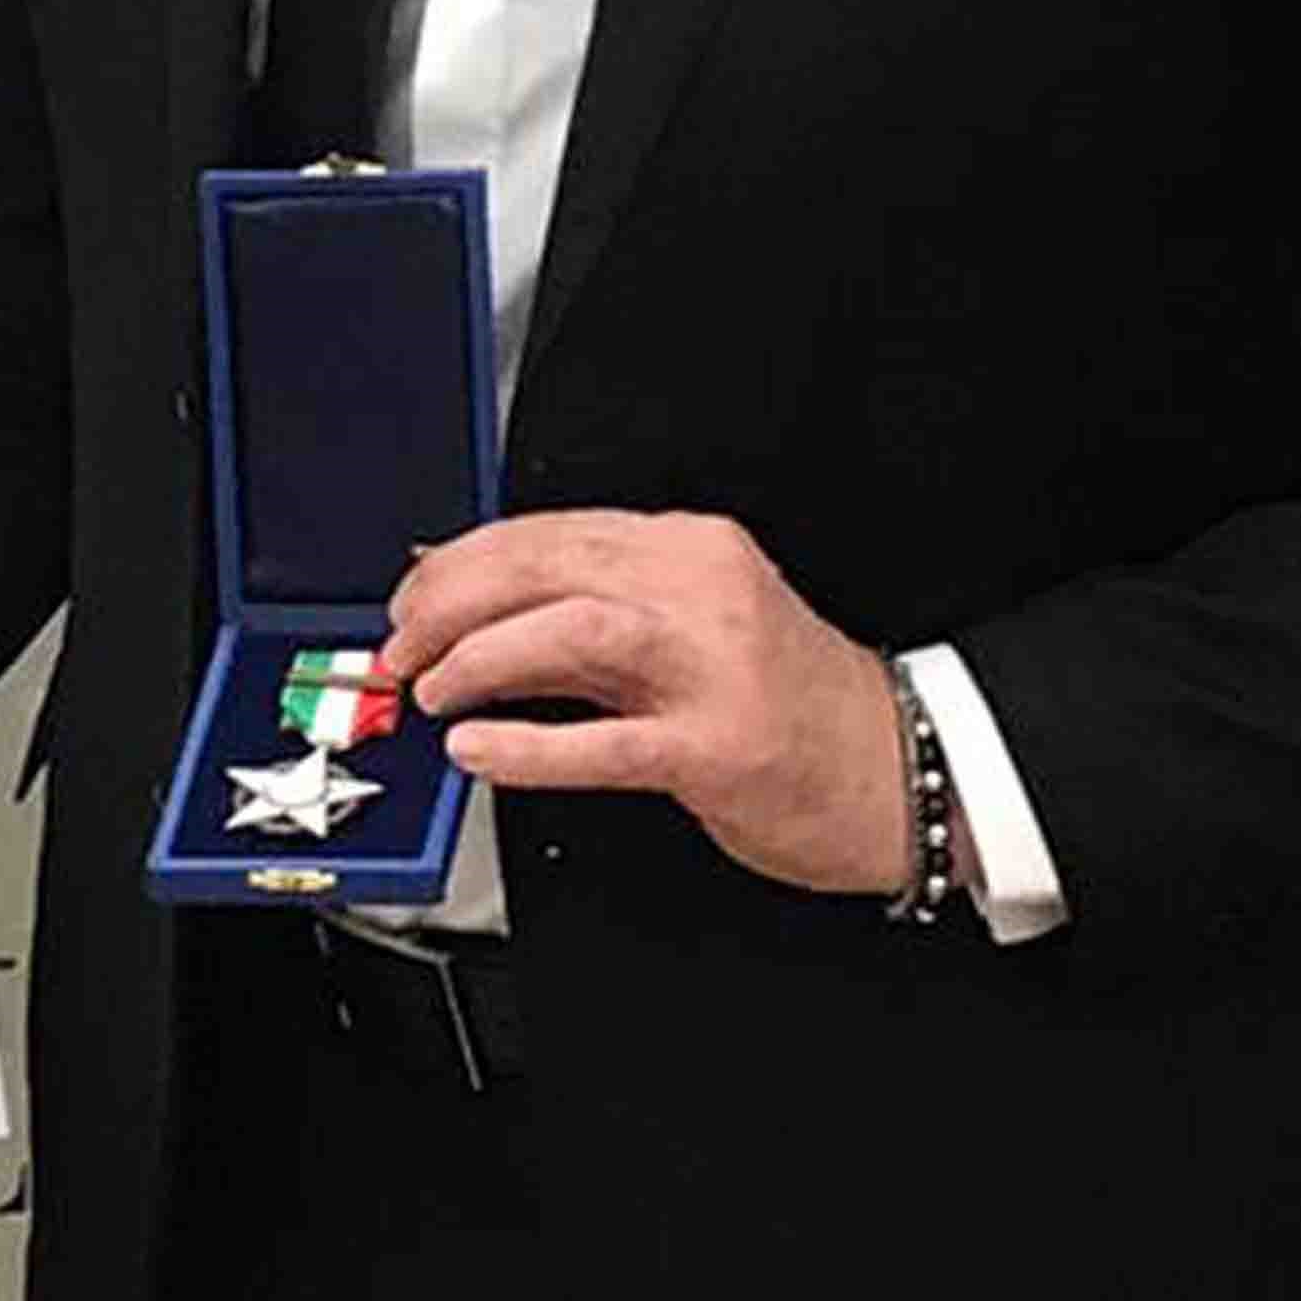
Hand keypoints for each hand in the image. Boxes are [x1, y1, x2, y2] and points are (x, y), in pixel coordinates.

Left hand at [383, 510, 911, 897]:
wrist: (898, 771)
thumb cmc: (790, 705)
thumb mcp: (693, 626)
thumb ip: (591, 610)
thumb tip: (471, 602)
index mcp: (690, 548)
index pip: (549, 529)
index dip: (461, 562)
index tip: (411, 595)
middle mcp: (701, 590)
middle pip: (546, 564)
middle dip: (451, 600)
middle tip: (402, 645)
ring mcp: (714, 668)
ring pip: (569, 629)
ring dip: (480, 655)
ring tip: (432, 689)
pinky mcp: (718, 747)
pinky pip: (603, 743)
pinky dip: (527, 744)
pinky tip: (479, 749)